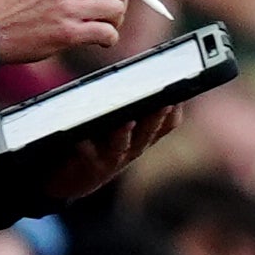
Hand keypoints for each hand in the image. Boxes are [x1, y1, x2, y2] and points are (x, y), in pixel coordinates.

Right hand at [0, 0, 157, 65]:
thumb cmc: (23, 4)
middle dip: (119, 2)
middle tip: (107, 12)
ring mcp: (68, 8)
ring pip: (116, 11)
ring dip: (113, 22)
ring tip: (97, 27)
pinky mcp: (69, 32)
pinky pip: (108, 33)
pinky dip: (109, 39)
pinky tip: (97, 40)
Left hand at [35, 106, 179, 205]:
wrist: (76, 179)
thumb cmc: (97, 144)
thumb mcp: (120, 128)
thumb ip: (129, 109)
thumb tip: (135, 75)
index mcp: (144, 136)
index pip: (168, 124)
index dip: (174, 111)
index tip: (178, 94)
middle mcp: (134, 149)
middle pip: (149, 131)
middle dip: (157, 116)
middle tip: (165, 102)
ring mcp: (113, 159)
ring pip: (122, 144)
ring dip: (126, 132)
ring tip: (127, 121)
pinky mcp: (90, 166)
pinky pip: (88, 154)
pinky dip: (86, 145)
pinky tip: (82, 136)